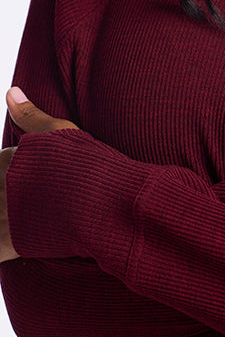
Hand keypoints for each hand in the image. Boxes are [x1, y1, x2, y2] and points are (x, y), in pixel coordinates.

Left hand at [1, 87, 76, 262]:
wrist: (102, 202)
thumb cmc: (86, 165)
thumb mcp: (60, 131)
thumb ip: (30, 114)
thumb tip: (11, 92)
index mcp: (7, 160)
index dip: (11, 176)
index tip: (29, 184)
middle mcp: (0, 186)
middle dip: (4, 195)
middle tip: (28, 202)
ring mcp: (2, 215)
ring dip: (2, 216)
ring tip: (19, 217)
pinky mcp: (7, 243)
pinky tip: (8, 245)